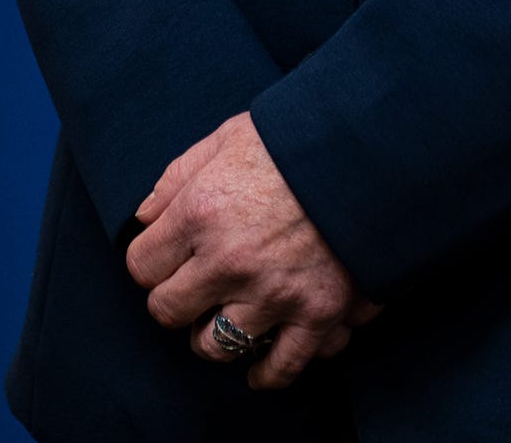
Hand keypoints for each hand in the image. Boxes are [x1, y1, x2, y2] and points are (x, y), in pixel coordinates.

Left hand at [126, 112, 376, 388]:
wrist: (369, 150)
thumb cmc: (293, 140)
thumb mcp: (225, 138)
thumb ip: (176, 177)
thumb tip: (144, 218)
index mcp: (200, 213)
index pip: (141, 267)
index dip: (151, 262)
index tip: (166, 258)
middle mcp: (229, 261)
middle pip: (168, 311)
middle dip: (176, 299)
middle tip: (192, 288)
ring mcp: (274, 292)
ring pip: (216, 346)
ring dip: (214, 336)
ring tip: (223, 320)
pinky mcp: (318, 312)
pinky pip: (283, 364)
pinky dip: (268, 373)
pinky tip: (258, 371)